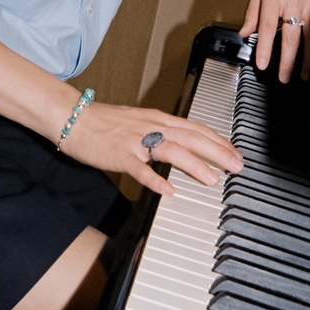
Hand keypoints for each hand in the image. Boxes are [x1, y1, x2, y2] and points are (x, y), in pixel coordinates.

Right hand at [62, 101, 242, 196]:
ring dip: (194, 165)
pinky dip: (155, 180)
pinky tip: (168, 190)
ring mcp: (135, 141)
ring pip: (171, 150)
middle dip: (217, 152)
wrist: (74, 118)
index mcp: (158, 119)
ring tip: (211, 179)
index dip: (218, 141)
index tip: (234, 153)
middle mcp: (151, 127)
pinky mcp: (120, 155)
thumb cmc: (104, 122)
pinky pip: (140, 168)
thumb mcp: (139, 121)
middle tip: (235, 166)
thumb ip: (161, 132)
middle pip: (191, 137)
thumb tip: (183, 143)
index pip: (196, 128)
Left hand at [241, 0, 309, 80]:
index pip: (267, 28)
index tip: (262, 63)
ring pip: (308, 37)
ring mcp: (308, 3)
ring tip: (302, 75)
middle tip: (283, 78)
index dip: (265, 48)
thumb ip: (253, 10)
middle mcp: (292, 1)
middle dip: (287, 62)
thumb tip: (245, 31)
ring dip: (305, 59)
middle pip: (290, 38)